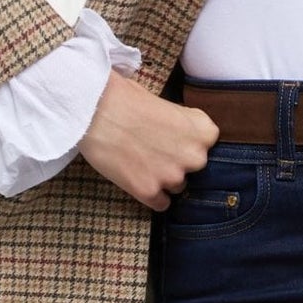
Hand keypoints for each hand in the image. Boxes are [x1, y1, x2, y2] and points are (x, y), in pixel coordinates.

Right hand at [79, 68, 220, 211]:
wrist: (93, 110)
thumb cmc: (125, 98)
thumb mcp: (165, 103)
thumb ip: (182, 124)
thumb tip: (181, 136)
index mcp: (203, 131)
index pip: (208, 144)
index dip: (188, 141)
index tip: (173, 137)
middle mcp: (194, 156)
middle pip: (193, 168)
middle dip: (177, 162)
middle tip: (154, 149)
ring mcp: (172, 177)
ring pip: (176, 187)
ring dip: (163, 178)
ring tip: (140, 160)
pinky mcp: (149, 192)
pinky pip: (161, 204)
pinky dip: (151, 195)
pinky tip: (136, 178)